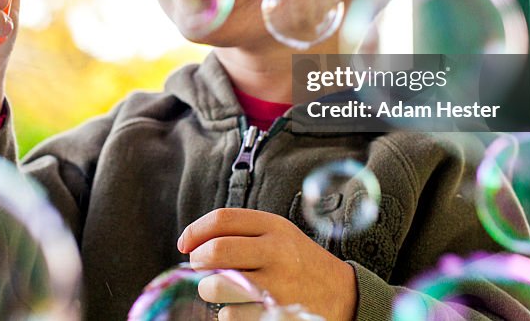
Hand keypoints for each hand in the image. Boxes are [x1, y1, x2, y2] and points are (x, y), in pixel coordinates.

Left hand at [178, 208, 356, 320]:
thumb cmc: (299, 263)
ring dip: (209, 290)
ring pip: (217, 287)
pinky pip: (230, 316)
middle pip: (215, 251)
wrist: (343, 295)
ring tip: (221, 289)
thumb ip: (241, 232)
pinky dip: (227, 314)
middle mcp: (277, 253)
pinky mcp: (276, 314)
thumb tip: (191, 243)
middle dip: (197, 261)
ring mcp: (277, 286)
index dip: (195, 230)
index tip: (185, 244)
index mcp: (275, 227)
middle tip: (200, 267)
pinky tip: (241, 308)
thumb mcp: (279, 235)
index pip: (222, 218)